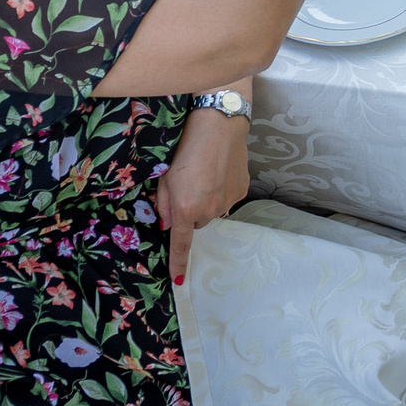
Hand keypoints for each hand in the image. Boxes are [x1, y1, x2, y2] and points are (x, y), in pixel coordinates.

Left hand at [158, 104, 251, 285]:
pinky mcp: (241, 190)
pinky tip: (219, 170)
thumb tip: (167, 224)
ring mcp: (228, 201)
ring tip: (205, 174)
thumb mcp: (165, 176)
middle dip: (191, 210)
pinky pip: (227, 199)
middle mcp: (209, 210)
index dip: (178, 264)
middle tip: (187, 186)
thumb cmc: (185, 147)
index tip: (179, 281)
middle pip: (197, 222)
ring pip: (213, 210)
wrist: (218, 124)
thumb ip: (164, 204)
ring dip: (207, 200)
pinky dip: (221, 190)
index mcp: (185, 209)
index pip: (181, 244)